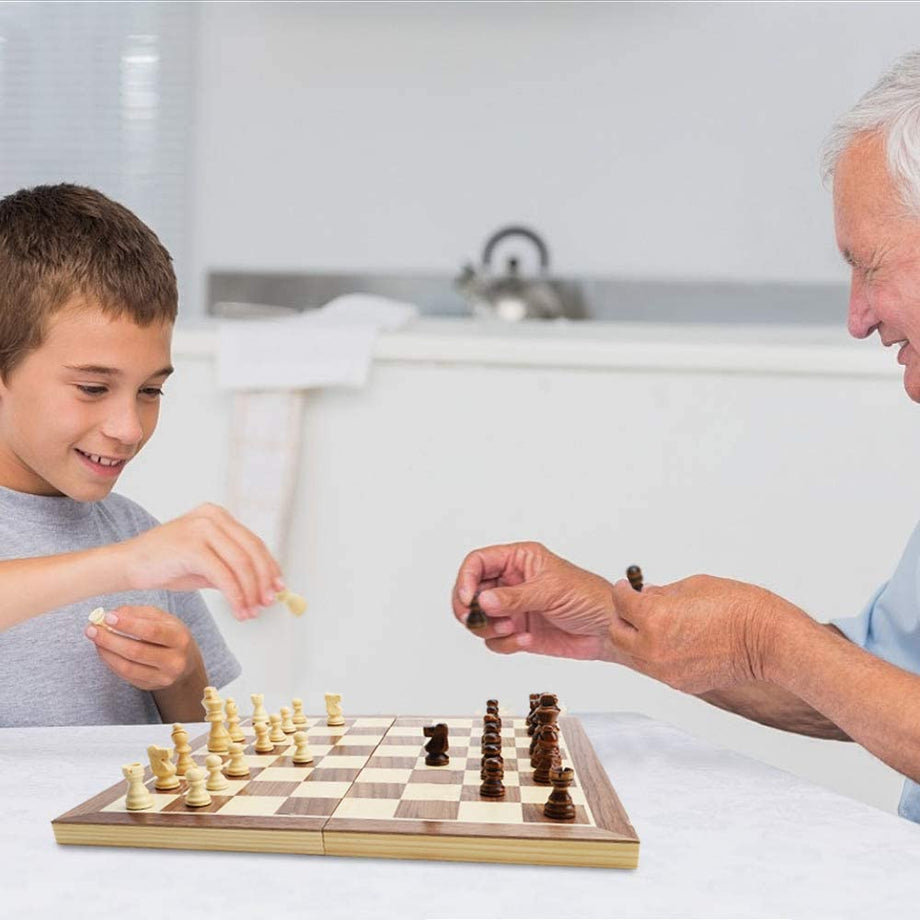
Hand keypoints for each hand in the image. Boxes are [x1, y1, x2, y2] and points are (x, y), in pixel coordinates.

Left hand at [84, 605, 202, 691]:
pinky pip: (125, 675)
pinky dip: (110, 661)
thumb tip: (113, 615)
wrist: (185, 662)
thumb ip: (139, 613)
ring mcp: (163, 677)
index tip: (108, 617)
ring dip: (106, 651)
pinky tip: (103, 650)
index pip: (152, 631)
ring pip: (128, 666)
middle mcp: (175, 660)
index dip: (128, 624)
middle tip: (92, 628)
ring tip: (95, 638)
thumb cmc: (169, 634)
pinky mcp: (150, 686)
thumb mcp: (162, 618)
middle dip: (110, 639)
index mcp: (180, 638)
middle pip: (137, 651)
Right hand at [116, 503, 282, 619]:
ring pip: (240, 564)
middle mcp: (212, 516)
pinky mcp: (192, 546)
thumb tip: (267, 587)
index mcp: (218, 515)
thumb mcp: (207, 564)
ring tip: (252, 612)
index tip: (279, 588)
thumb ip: (234, 569)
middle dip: (263, 581)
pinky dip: (235, 596)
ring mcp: (202, 528)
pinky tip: (238, 610)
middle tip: (268, 604)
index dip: (269, 567)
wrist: (127, 565)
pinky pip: (223, 575)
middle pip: (252, 551)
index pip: (253, 542)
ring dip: (250, 592)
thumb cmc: (167, 565)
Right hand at [451, 542, 617, 659]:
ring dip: (489, 628)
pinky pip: (494, 641)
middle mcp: (511, 582)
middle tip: (477, 619)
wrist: (608, 630)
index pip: (478, 562)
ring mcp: (512, 608)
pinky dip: (505, 644)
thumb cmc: (589, 597)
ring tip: (512, 629)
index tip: (467, 599)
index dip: (466, 578)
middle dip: (471, 608)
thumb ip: (515, 597)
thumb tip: (483, 601)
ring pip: (478, 618)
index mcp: (519, 559)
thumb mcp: (551, 591)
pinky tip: (527, 640)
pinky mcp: (517, 632)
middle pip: (471, 591)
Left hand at [608, 574, 784, 692]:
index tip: (626, 588)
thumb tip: (646, 596)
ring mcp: (666, 670)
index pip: (622, 602)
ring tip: (655, 624)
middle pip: (618, 633)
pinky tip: (673, 640)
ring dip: (636, 638)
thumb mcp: (692, 586)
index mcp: (655, 619)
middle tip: (633, 607)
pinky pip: (656, 668)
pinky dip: (656, 654)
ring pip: (634, 654)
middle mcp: (654, 648)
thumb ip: (662, 593)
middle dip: (623, 617)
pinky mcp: (680, 684)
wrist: (769, 640)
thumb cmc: (738, 608)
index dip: (623, 591)